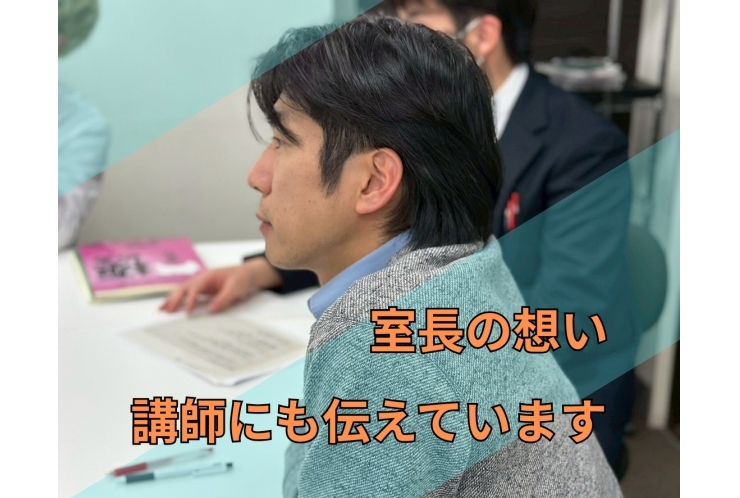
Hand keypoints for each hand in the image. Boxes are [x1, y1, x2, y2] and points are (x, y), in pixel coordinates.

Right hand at [159, 257, 281, 313]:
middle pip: (184, 288)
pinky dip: (178, 301)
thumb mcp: (236, 288)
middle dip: (175, 299)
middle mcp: (201, 279)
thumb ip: (225, 298)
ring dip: (172, 300)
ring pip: (182, 291)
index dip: (191, 300)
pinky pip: (187, 295)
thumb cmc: (242, 278)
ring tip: (161, 310)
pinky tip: (170, 307)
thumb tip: (211, 310)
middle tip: (167, 312)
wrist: (248, 274)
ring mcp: (200, 284)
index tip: (188, 312)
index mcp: (209, 276)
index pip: (196, 288)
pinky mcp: (202, 290)